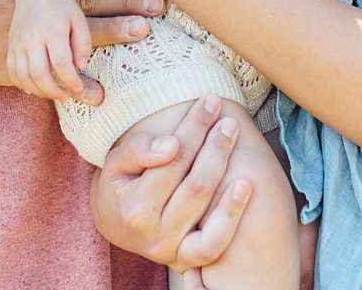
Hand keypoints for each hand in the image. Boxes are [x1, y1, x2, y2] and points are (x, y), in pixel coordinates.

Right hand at [0, 0, 159, 90]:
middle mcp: (25, 5)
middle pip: (85, 5)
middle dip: (125, 6)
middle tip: (159, 9)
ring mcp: (17, 38)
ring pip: (72, 41)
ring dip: (111, 38)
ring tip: (144, 37)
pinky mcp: (6, 67)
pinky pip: (48, 76)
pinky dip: (76, 83)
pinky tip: (100, 90)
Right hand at [8, 0, 93, 101]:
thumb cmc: (61, 4)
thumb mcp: (79, 19)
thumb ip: (83, 44)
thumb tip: (80, 67)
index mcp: (52, 30)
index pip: (61, 63)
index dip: (70, 80)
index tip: (78, 87)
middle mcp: (32, 37)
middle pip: (39, 73)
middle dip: (53, 91)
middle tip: (65, 96)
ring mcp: (18, 41)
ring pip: (23, 76)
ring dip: (37, 90)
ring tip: (51, 93)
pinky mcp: (10, 44)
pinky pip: (12, 70)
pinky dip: (21, 83)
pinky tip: (33, 87)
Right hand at [91, 95, 251, 270]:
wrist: (117, 224)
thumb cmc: (119, 185)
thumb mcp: (117, 161)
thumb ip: (139, 149)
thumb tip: (172, 145)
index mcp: (134, 207)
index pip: (171, 160)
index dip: (193, 128)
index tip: (210, 103)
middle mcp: (153, 232)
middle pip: (194, 183)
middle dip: (214, 146)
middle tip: (228, 121)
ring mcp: (172, 249)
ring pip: (205, 206)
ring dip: (224, 168)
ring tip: (234, 139)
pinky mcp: (187, 259)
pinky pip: (213, 244)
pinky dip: (231, 217)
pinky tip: (245, 187)